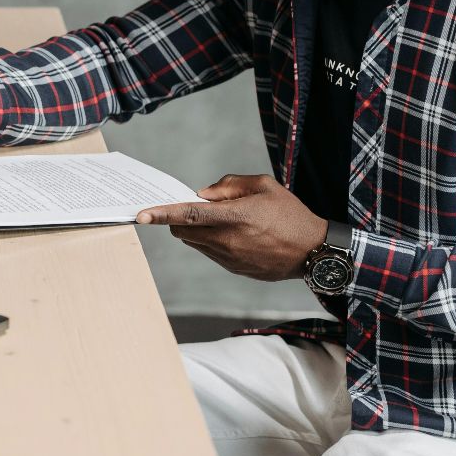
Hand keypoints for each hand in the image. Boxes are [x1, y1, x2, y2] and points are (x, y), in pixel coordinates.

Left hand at [134, 174, 327, 281]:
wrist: (314, 252)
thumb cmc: (291, 215)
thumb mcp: (265, 186)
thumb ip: (229, 185)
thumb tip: (202, 194)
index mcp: (234, 217)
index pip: (188, 215)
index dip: (161, 213)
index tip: (141, 214)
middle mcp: (227, 240)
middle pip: (183, 231)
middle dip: (177, 220)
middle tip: (192, 208)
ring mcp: (229, 258)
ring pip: (194, 243)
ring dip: (195, 231)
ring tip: (222, 220)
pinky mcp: (234, 269)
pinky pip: (209, 253)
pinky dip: (210, 242)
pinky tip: (232, 235)